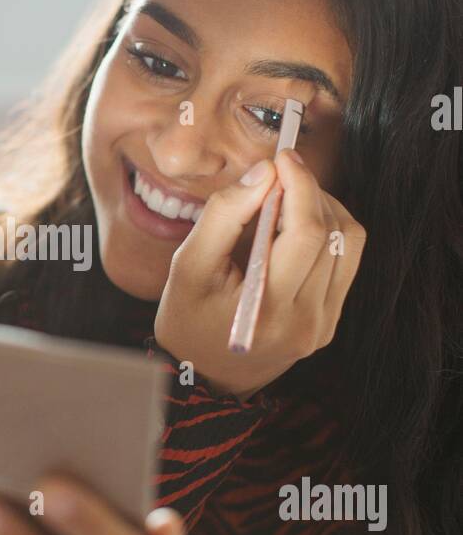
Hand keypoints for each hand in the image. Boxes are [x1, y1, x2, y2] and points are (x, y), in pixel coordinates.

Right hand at [154, 149, 366, 399]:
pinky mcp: (329, 324)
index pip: (307, 231)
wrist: (201, 377)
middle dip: (309, 191)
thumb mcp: (187, 265)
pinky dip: (329, 233)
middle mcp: (306, 321)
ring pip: (348, 243)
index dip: (301, 184)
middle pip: (333, 233)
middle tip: (280, 176)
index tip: (282, 158)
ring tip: (287, 202)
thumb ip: (223, 215)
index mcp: (269, 308)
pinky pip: (347, 262)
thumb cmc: (186, 319)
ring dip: (323, 209)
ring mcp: (322, 326)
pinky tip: (296, 230)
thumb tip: (265, 173)